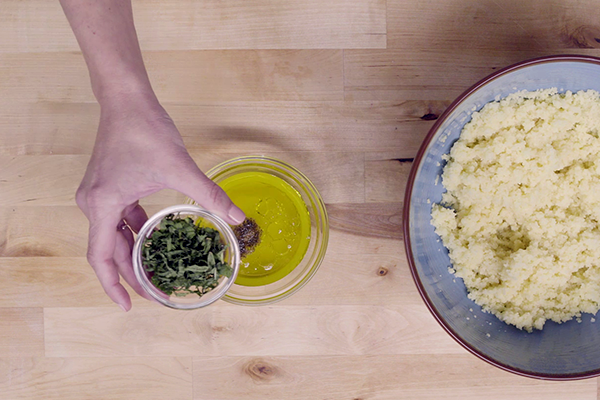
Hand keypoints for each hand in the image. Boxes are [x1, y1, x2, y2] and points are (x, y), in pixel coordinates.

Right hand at [76, 92, 244, 310]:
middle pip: (109, 250)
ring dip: (134, 253)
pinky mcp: (107, 186)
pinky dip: (135, 231)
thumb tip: (236, 217)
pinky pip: (119, 218)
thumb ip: (210, 194)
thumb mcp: (180, 167)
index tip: (127, 306)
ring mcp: (98, 194)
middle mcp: (93, 203)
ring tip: (154, 271)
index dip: (112, 285)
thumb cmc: (145, 129)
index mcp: (102, 204)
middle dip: (131, 273)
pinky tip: (155, 238)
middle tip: (154, 292)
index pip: (101, 257)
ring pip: (114, 235)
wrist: (127, 99)